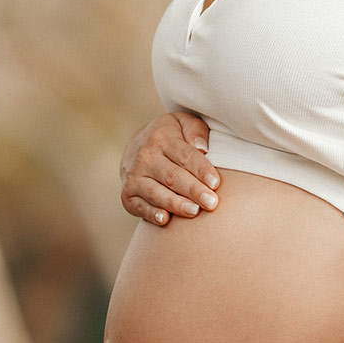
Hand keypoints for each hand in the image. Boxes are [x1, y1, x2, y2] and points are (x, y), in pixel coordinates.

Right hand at [120, 110, 219, 224]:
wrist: (136, 146)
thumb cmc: (171, 136)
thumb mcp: (183, 123)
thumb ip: (196, 130)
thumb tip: (202, 148)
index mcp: (161, 137)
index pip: (185, 156)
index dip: (201, 170)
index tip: (216, 183)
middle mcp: (145, 157)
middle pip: (172, 177)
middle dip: (193, 191)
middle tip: (211, 203)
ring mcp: (134, 177)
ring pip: (156, 193)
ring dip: (175, 204)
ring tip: (194, 211)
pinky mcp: (127, 195)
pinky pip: (139, 206)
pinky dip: (150, 214)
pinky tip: (165, 219)